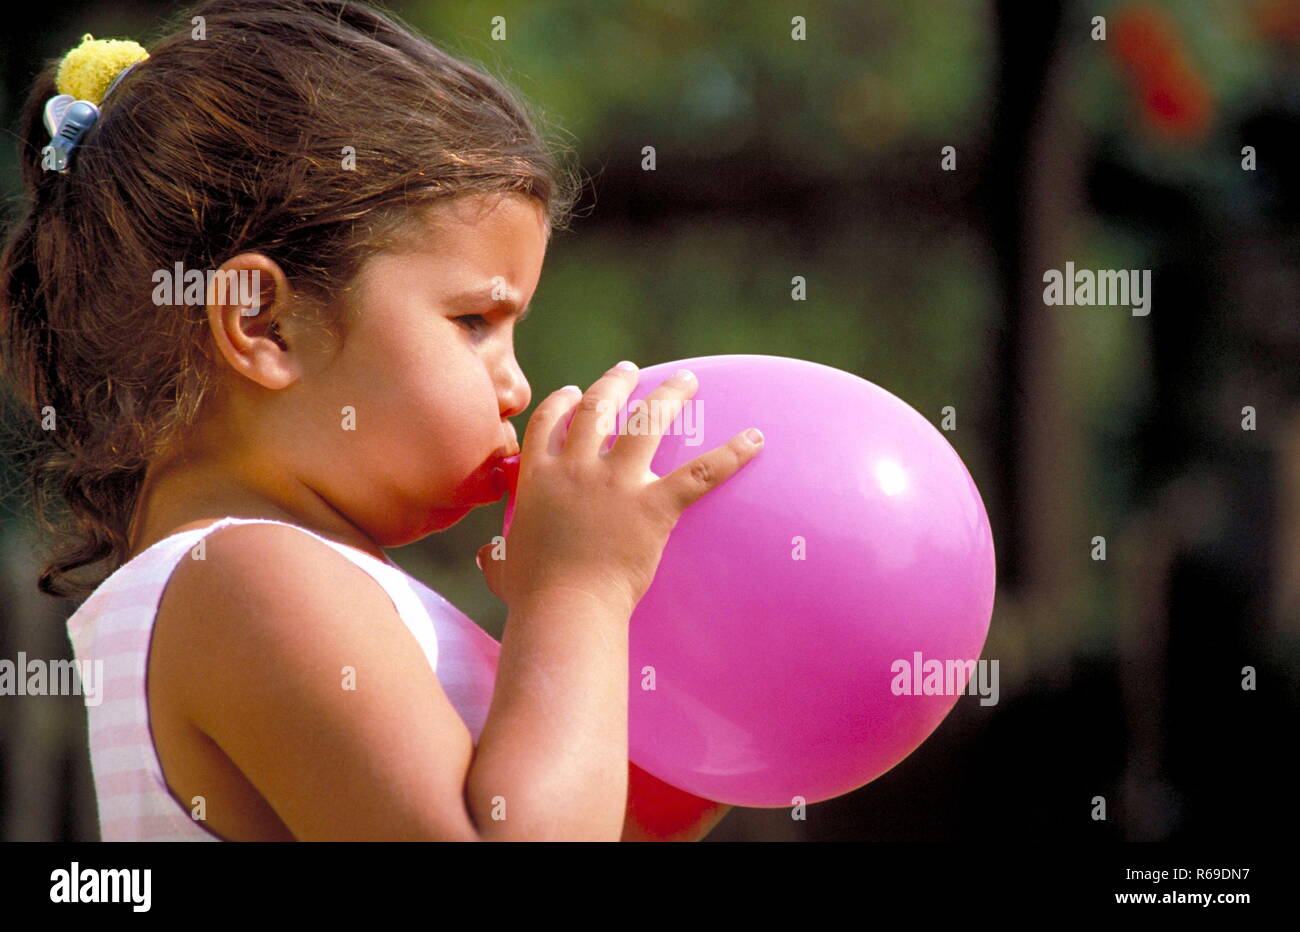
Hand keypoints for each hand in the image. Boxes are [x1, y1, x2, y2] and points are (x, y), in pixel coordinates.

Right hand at [477, 361, 763, 616]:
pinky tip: (755, 439)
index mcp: (539, 479)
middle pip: (597, 408)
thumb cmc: (533, 596)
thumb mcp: (503, 569)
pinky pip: (701, 473)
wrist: (565, 610)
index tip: (573, 390)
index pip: (547, 424)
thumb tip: (486, 556)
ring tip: (686, 380)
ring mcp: (616, 484)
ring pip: (647, 422)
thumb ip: (495, 557)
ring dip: (669, 396)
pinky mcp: (654, 505)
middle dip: (615, 382)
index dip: (561, 402)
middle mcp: (576, 469)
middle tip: (630, 369)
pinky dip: (731, 454)